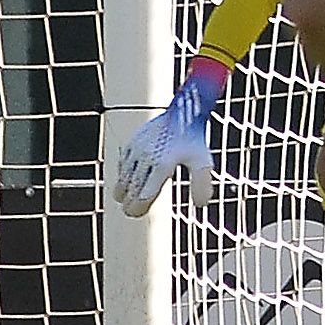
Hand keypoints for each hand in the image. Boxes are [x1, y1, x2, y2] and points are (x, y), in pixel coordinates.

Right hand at [113, 68, 223, 215]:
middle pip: (128, 192)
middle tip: (136, 208)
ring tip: (134, 195)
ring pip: (122, 181)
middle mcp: (146, 158)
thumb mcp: (203, 162)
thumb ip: (202, 184)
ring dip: (125, 191)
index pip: (141, 198)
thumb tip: (201, 205)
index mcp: (162, 165)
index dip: (137, 209)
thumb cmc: (194, 139)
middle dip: (130, 203)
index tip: (138, 212)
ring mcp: (136, 150)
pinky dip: (124, 176)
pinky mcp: (130, 144)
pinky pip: (121, 167)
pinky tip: (134, 179)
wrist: (183, 112)